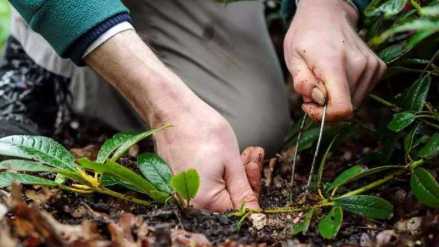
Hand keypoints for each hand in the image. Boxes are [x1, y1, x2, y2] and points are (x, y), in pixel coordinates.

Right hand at [152, 100, 263, 211]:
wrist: (171, 111)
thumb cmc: (201, 130)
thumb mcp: (231, 161)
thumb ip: (244, 192)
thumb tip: (255, 216)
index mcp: (204, 202)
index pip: (240, 209)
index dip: (252, 187)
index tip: (256, 165)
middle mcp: (189, 203)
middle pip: (228, 201)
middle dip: (245, 178)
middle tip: (251, 153)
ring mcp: (182, 194)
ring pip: (218, 191)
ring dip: (233, 173)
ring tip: (242, 151)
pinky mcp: (178, 183)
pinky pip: (204, 184)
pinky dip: (217, 172)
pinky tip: (225, 154)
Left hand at [284, 0, 386, 120]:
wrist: (327, 14)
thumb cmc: (306, 36)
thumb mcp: (292, 59)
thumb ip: (303, 83)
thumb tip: (320, 101)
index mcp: (334, 63)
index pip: (342, 108)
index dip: (324, 116)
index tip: (310, 106)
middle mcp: (359, 65)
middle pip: (347, 108)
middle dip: (326, 105)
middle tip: (312, 88)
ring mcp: (371, 66)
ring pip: (354, 102)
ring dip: (336, 98)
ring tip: (323, 79)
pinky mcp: (378, 67)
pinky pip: (362, 93)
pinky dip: (348, 91)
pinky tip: (338, 75)